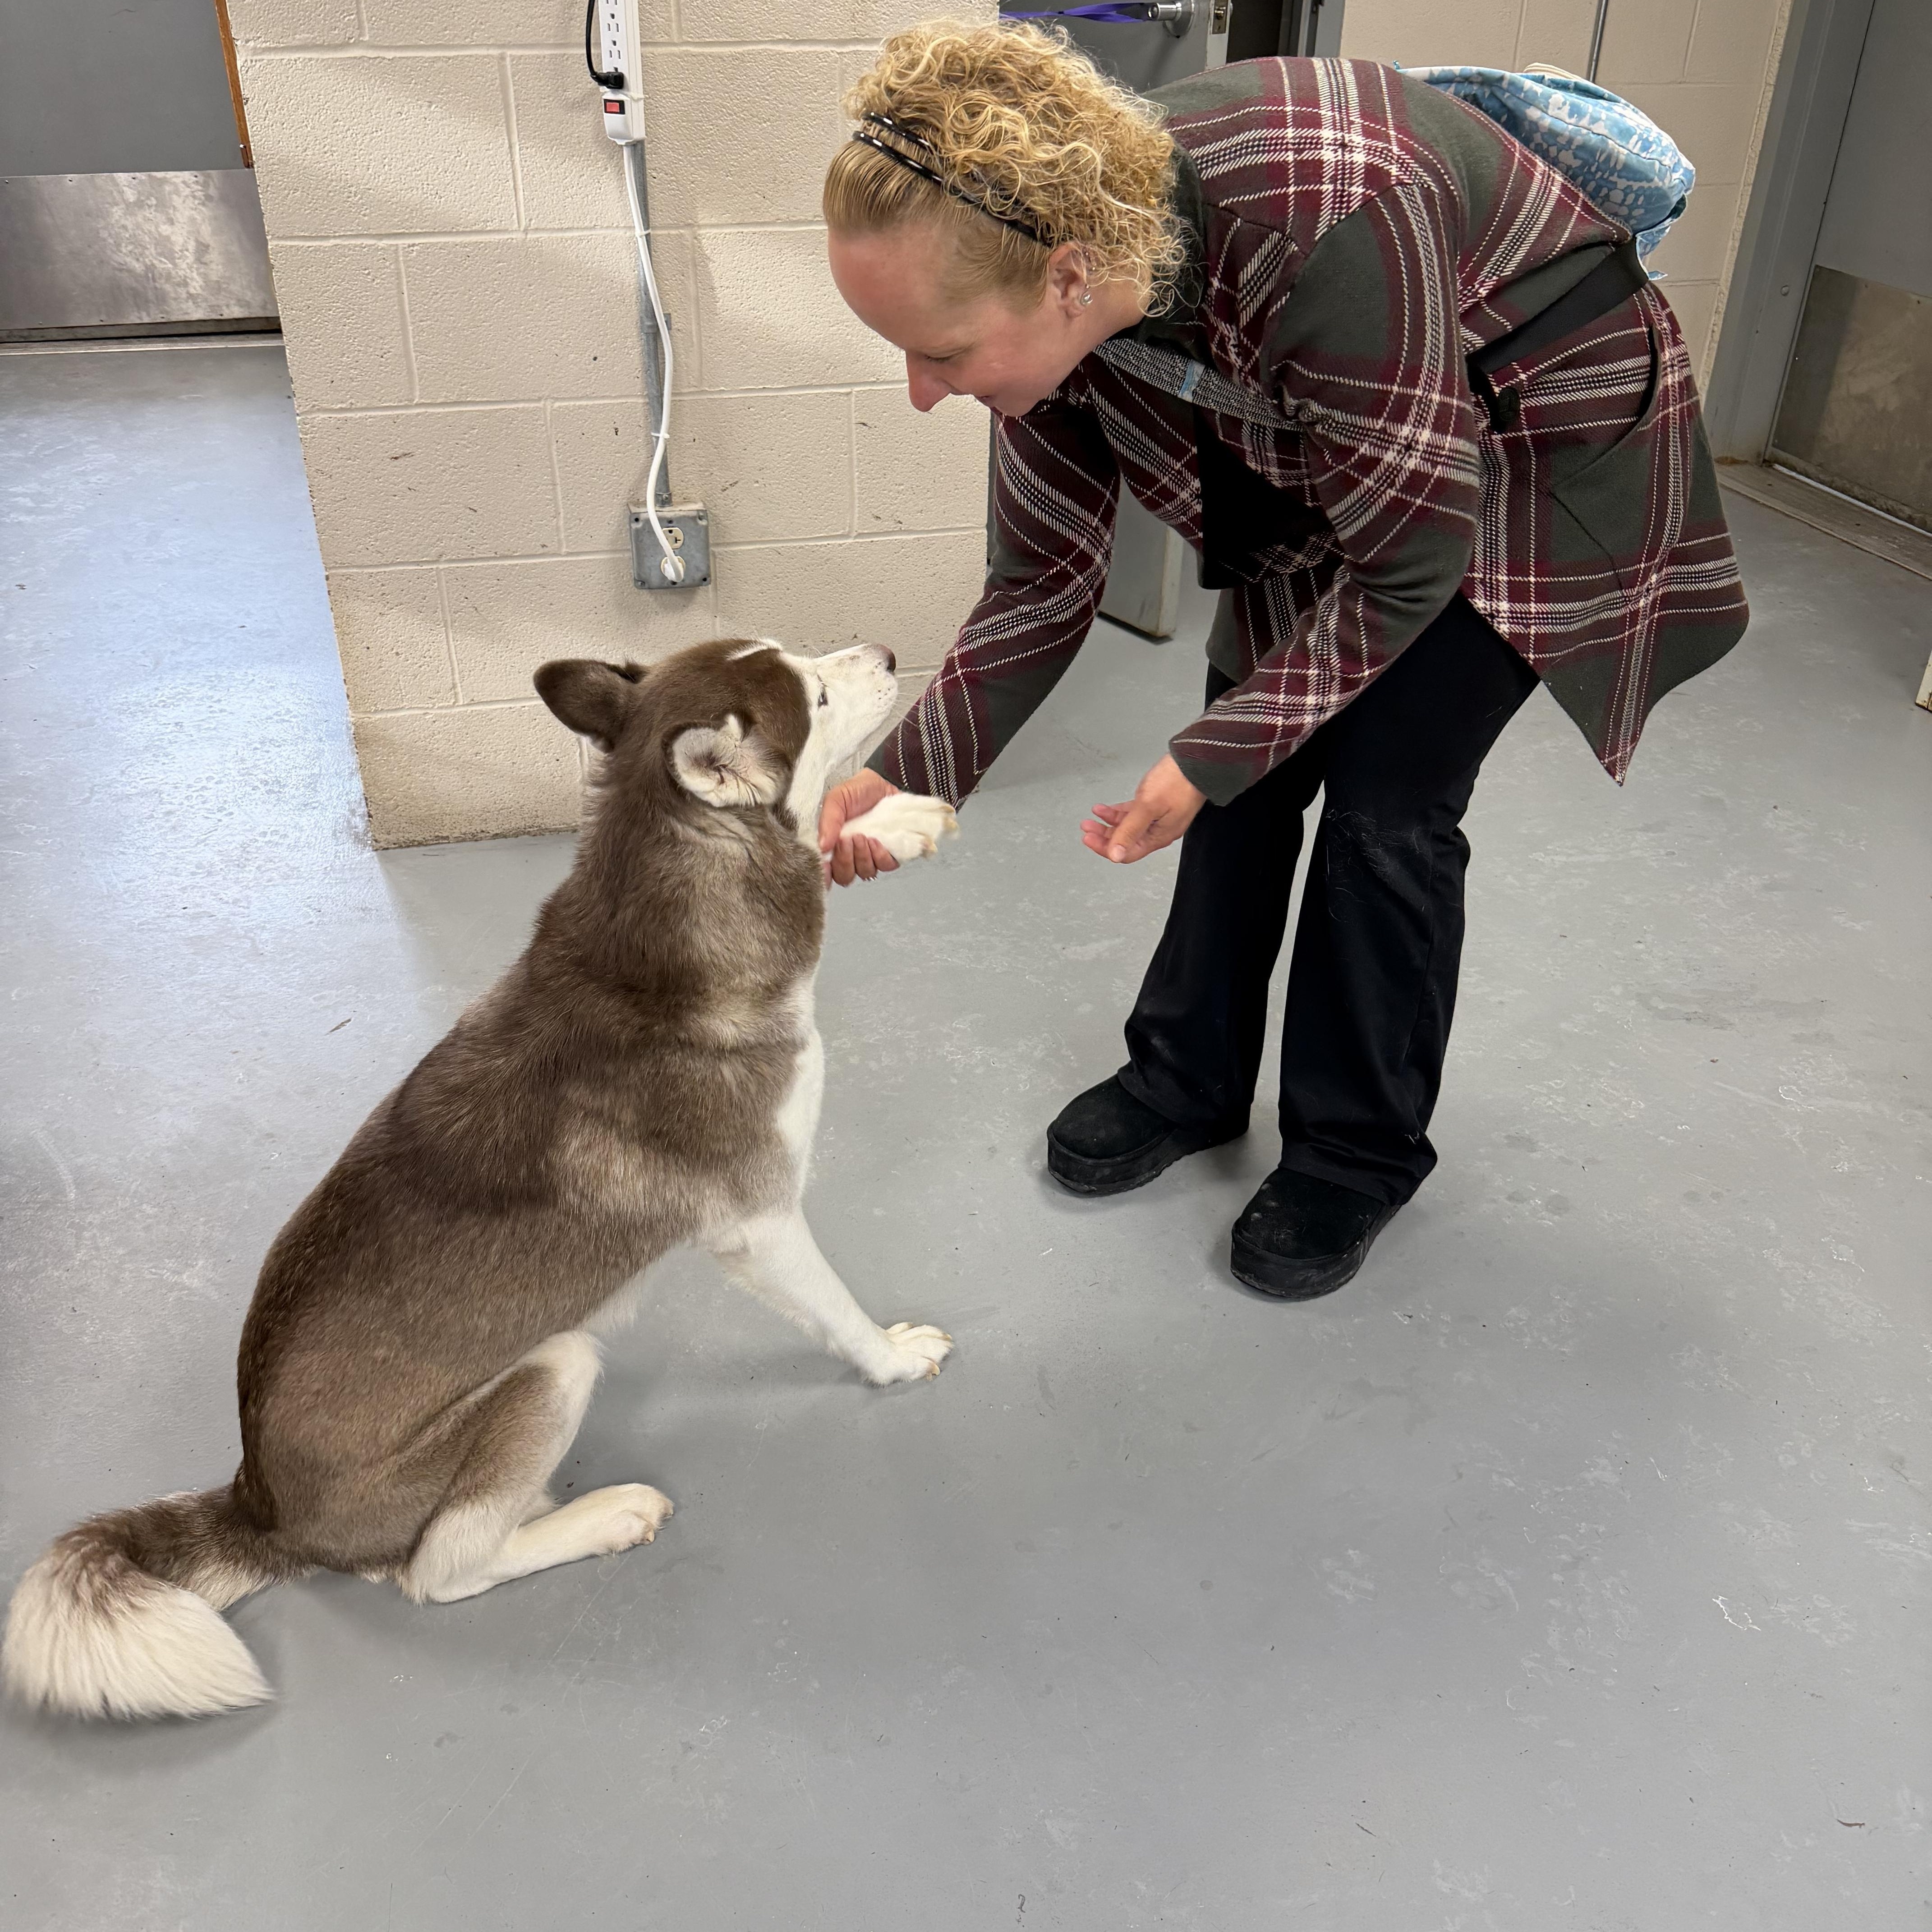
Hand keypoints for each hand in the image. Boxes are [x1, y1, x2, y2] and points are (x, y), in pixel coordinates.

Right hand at [819, 770, 900, 886]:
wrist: (884, 781)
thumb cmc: (856, 791)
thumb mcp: (836, 800)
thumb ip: (828, 822)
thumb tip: (822, 847)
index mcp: (833, 846)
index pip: (825, 872)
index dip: (824, 875)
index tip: (825, 866)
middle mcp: (851, 855)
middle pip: (844, 876)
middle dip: (845, 861)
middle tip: (848, 839)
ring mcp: (871, 856)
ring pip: (865, 873)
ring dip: (862, 857)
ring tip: (863, 836)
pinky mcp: (890, 854)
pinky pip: (885, 867)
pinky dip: (880, 856)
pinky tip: (876, 840)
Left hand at [1080, 754, 1205, 863]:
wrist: (1195, 761)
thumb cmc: (1177, 782)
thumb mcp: (1148, 807)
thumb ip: (1130, 831)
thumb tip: (1116, 855)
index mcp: (1157, 837)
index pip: (1127, 853)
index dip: (1105, 848)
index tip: (1089, 838)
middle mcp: (1157, 831)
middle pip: (1125, 841)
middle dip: (1104, 836)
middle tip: (1086, 828)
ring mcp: (1156, 818)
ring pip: (1126, 827)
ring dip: (1108, 823)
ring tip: (1092, 817)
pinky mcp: (1155, 805)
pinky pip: (1132, 814)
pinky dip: (1117, 812)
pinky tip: (1104, 808)